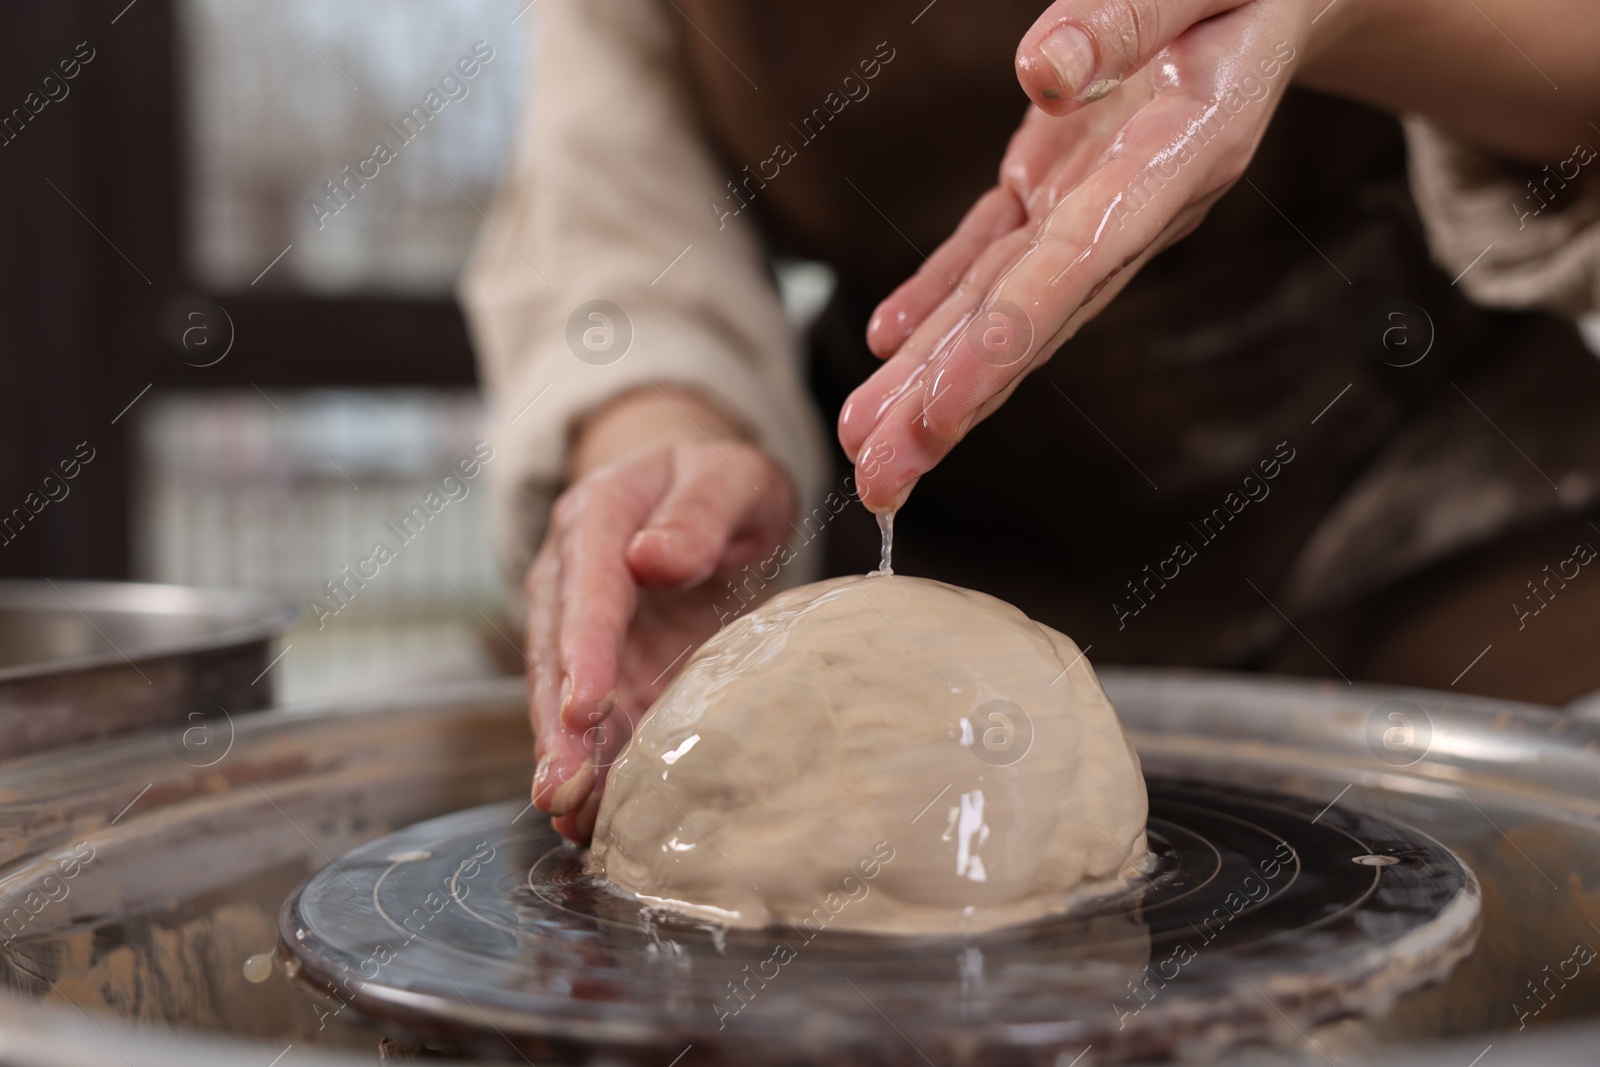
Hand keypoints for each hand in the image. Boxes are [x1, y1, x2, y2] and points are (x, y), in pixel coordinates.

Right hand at [526, 429, 794, 841]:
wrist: (708, 494)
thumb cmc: (720, 483)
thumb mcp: (729, 475)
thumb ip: (699, 511)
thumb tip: (654, 558)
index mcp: (599, 516)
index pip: (586, 589)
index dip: (584, 651)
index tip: (587, 708)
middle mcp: (573, 574)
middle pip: (555, 653)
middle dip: (557, 726)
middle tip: (562, 788)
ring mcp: (583, 627)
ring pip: (563, 697)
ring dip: (568, 758)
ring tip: (571, 817)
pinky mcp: (609, 667)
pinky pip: (596, 720)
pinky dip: (595, 765)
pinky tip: (593, 816)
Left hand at [839, 0, 1315, 510]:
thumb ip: (1128, 12)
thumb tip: (1037, 73)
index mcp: (1173, 158)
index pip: (1075, 268)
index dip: (1003, 342)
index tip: (939, 413)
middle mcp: (1129, 207)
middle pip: (1028, 320)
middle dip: (949, 404)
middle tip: (880, 482)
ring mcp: (1091, 203)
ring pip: (998, 303)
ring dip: (930, 375)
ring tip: (867, 442)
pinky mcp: (1058, 182)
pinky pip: (991, 251)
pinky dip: (939, 296)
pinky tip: (890, 340)